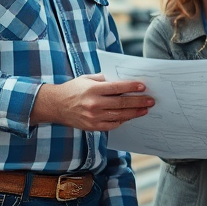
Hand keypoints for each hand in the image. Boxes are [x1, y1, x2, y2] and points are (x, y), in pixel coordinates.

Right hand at [33, 73, 153, 131]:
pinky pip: (112, 125)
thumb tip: (124, 79)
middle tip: (151, 100)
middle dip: (138, 102)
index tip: (143, 87)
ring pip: (119, 116)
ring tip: (145, 109)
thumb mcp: (87, 79)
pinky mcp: (93, 127)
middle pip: (121, 104)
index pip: (117, 88)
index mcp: (93, 90)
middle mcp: (94, 104)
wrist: (56, 105)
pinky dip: (122, 121)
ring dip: (134, 113)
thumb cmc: (73, 89)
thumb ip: (105, 79)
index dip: (131, 87)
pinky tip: (130, 117)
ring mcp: (93, 117)